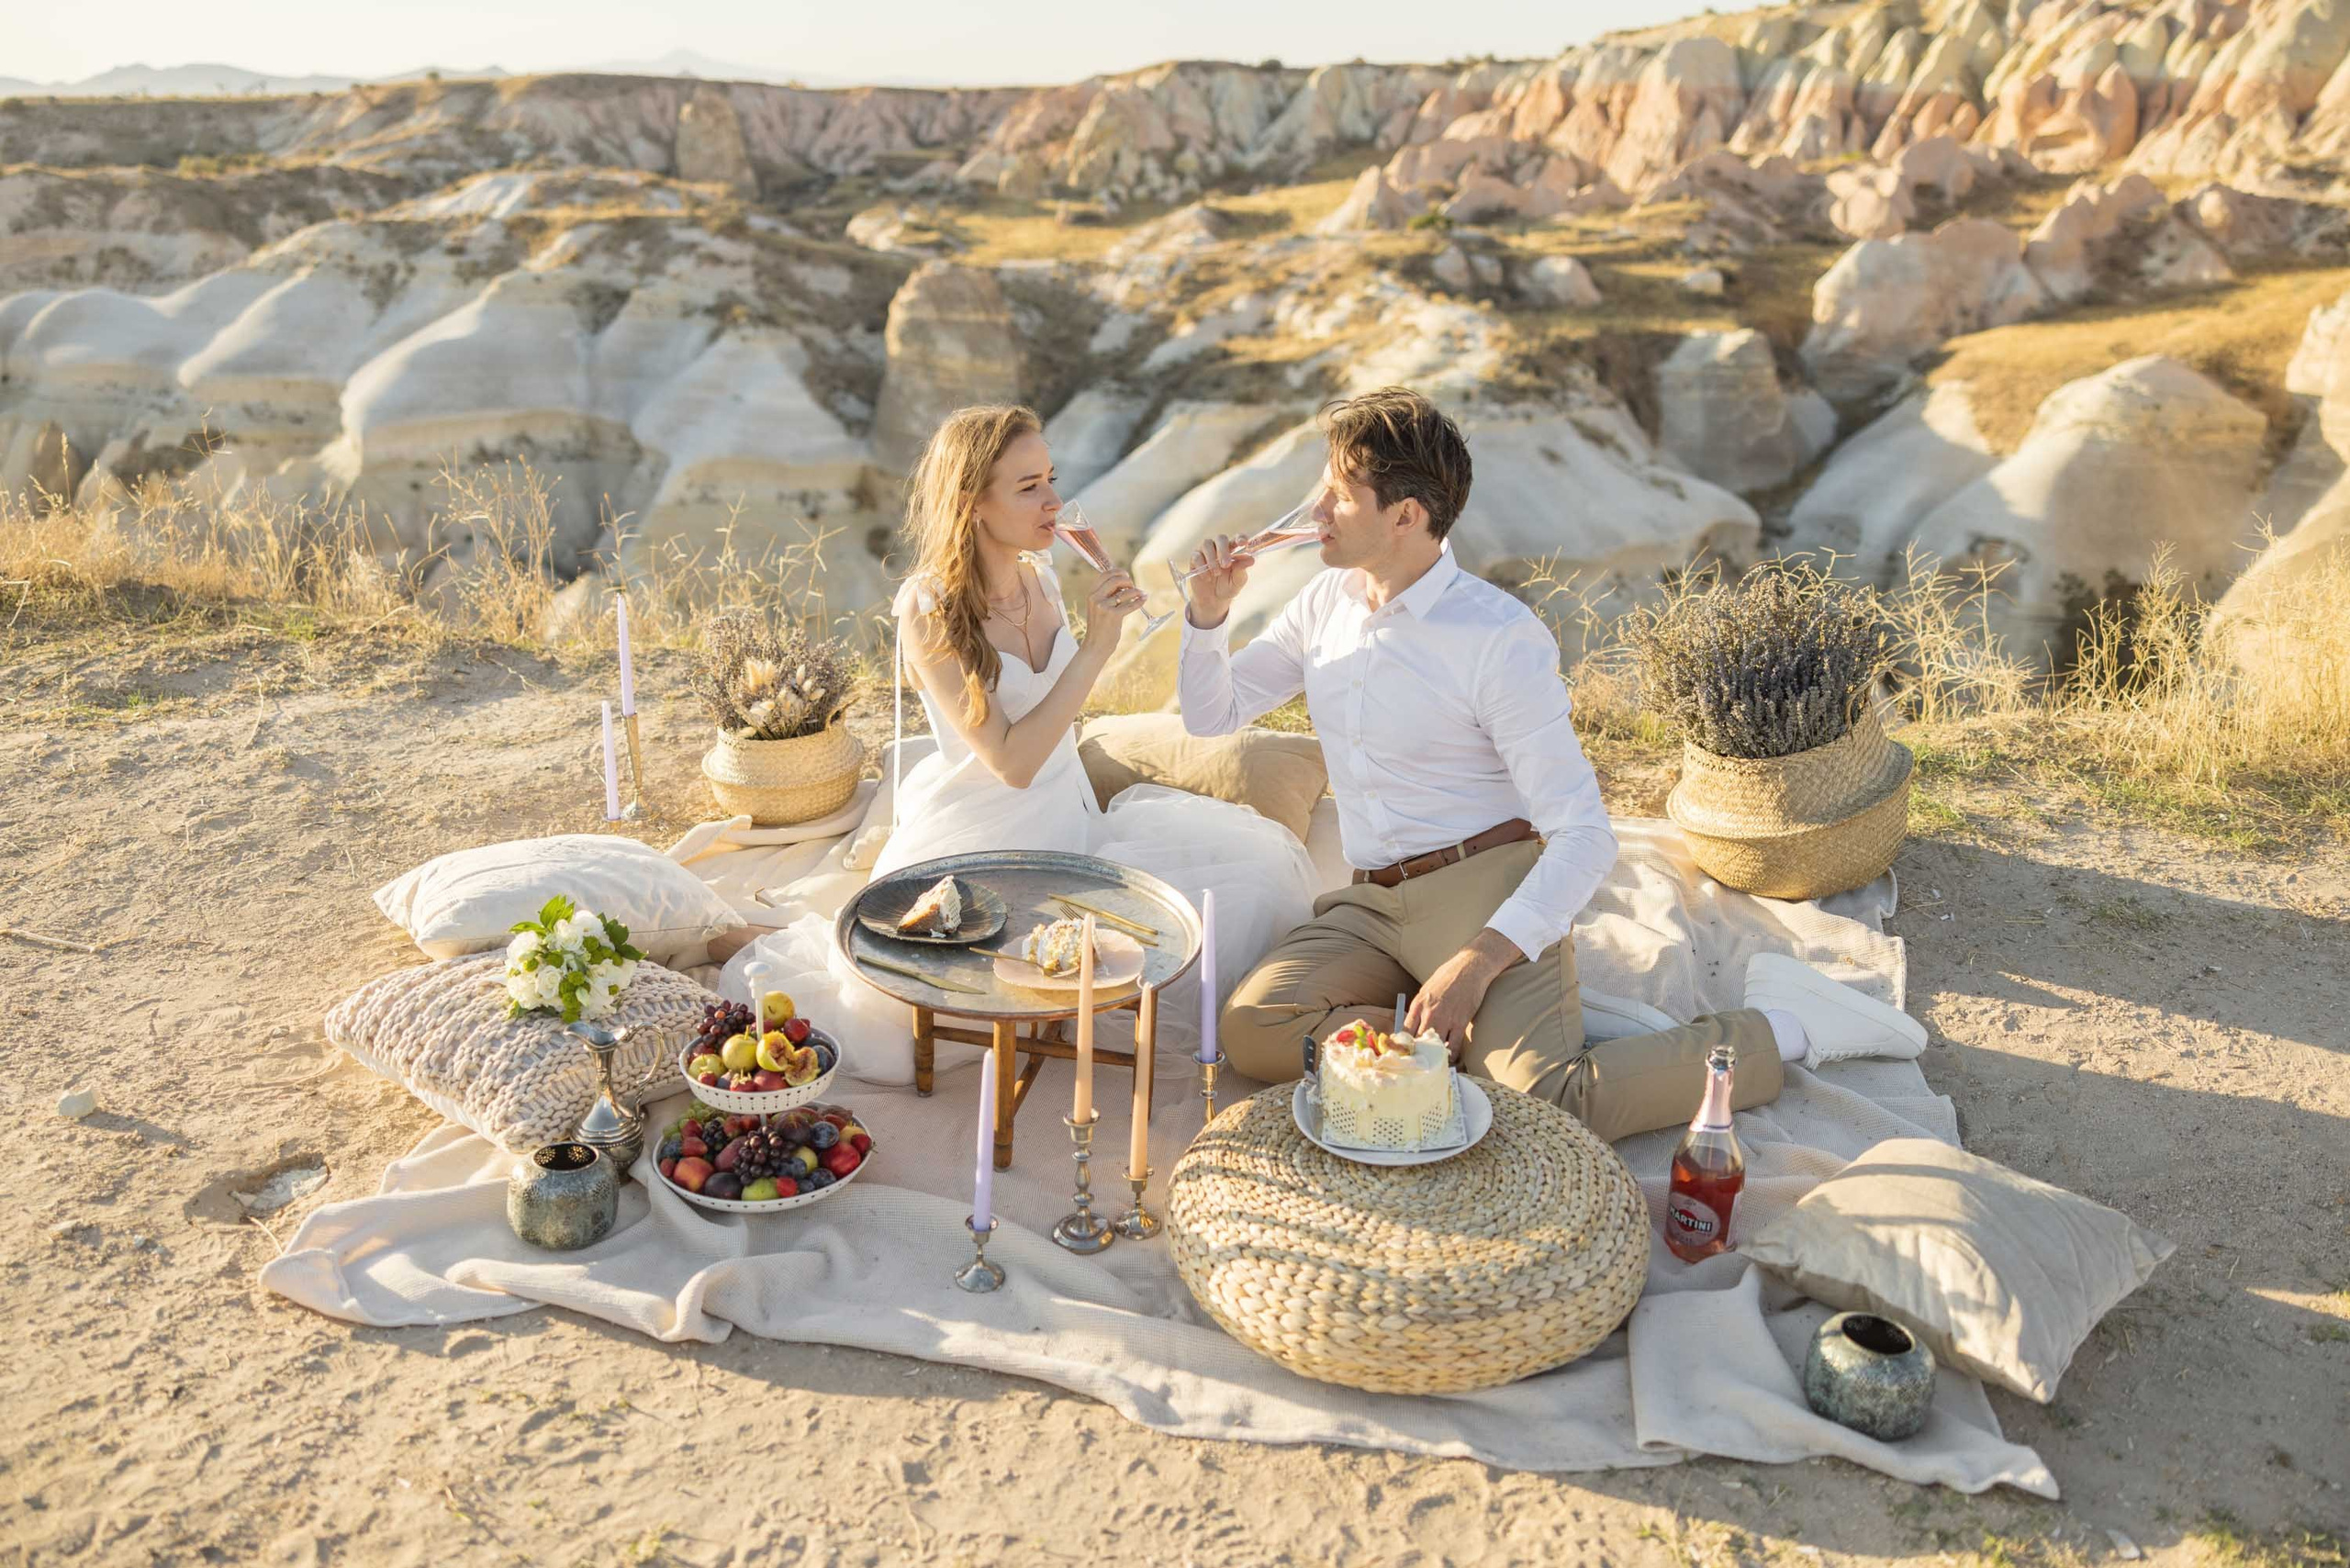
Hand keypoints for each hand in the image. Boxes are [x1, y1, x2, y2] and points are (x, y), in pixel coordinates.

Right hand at [1082, 567, 1143, 645]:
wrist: (1096, 644)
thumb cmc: (1100, 625)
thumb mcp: (1098, 606)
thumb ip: (1107, 594)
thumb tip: (1124, 581)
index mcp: (1091, 594)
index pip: (1105, 574)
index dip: (1118, 572)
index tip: (1126, 576)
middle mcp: (1096, 598)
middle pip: (1115, 579)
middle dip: (1128, 580)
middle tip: (1133, 587)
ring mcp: (1104, 607)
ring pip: (1125, 592)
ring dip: (1136, 591)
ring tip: (1141, 594)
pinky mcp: (1113, 616)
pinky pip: (1130, 604)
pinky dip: (1139, 601)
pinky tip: (1144, 599)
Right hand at [1183, 534, 1255, 629]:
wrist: (1213, 599)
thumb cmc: (1228, 587)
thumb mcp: (1237, 581)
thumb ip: (1242, 569)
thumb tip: (1251, 559)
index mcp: (1233, 550)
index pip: (1237, 538)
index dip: (1240, 538)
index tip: (1243, 543)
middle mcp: (1219, 547)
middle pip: (1220, 538)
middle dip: (1223, 550)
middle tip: (1226, 565)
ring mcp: (1206, 551)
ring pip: (1207, 544)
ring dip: (1212, 559)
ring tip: (1216, 573)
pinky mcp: (1195, 559)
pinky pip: (1196, 556)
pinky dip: (1202, 567)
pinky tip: (1207, 578)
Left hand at [1403, 932, 1519, 1062]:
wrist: (1469, 968)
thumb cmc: (1448, 977)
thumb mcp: (1426, 990)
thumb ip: (1420, 1008)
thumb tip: (1414, 1025)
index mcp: (1417, 1004)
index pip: (1404, 1031)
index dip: (1403, 1045)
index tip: (1404, 1053)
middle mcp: (1428, 1013)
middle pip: (1417, 1042)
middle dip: (1417, 1054)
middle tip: (1418, 1063)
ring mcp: (1445, 1019)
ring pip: (1434, 1046)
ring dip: (1433, 1057)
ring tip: (1433, 1064)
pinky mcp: (1460, 1022)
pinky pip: (1453, 1046)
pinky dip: (1451, 1056)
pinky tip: (1449, 1060)